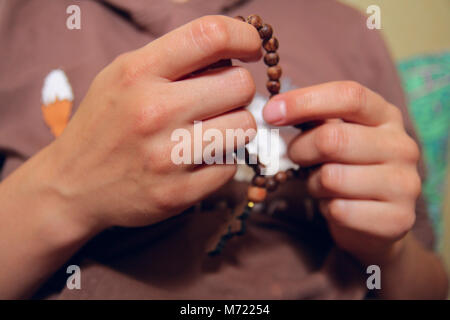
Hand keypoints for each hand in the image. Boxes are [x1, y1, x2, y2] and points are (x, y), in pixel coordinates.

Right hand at [41, 15, 260, 229]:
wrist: (71, 185)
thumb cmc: (104, 124)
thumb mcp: (122, 77)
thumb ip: (171, 60)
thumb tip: (232, 52)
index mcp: (138, 73)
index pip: (211, 36)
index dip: (245, 36)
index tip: (252, 49)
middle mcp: (154, 111)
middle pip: (241, 84)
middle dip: (239, 90)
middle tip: (221, 100)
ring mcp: (167, 156)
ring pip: (245, 127)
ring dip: (235, 127)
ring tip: (210, 131)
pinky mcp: (178, 193)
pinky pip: (231, 166)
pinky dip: (222, 161)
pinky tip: (198, 161)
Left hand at [263, 81, 420, 263]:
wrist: (375, 219)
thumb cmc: (347, 168)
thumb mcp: (336, 136)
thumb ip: (314, 120)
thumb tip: (275, 110)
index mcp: (386, 116)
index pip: (349, 96)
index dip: (304, 101)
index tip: (271, 112)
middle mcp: (402, 146)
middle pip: (332, 138)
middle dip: (300, 149)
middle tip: (296, 157)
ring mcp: (404, 184)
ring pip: (332, 177)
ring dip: (314, 183)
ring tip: (322, 184)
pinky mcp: (397, 219)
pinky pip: (339, 210)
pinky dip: (327, 208)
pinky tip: (336, 205)